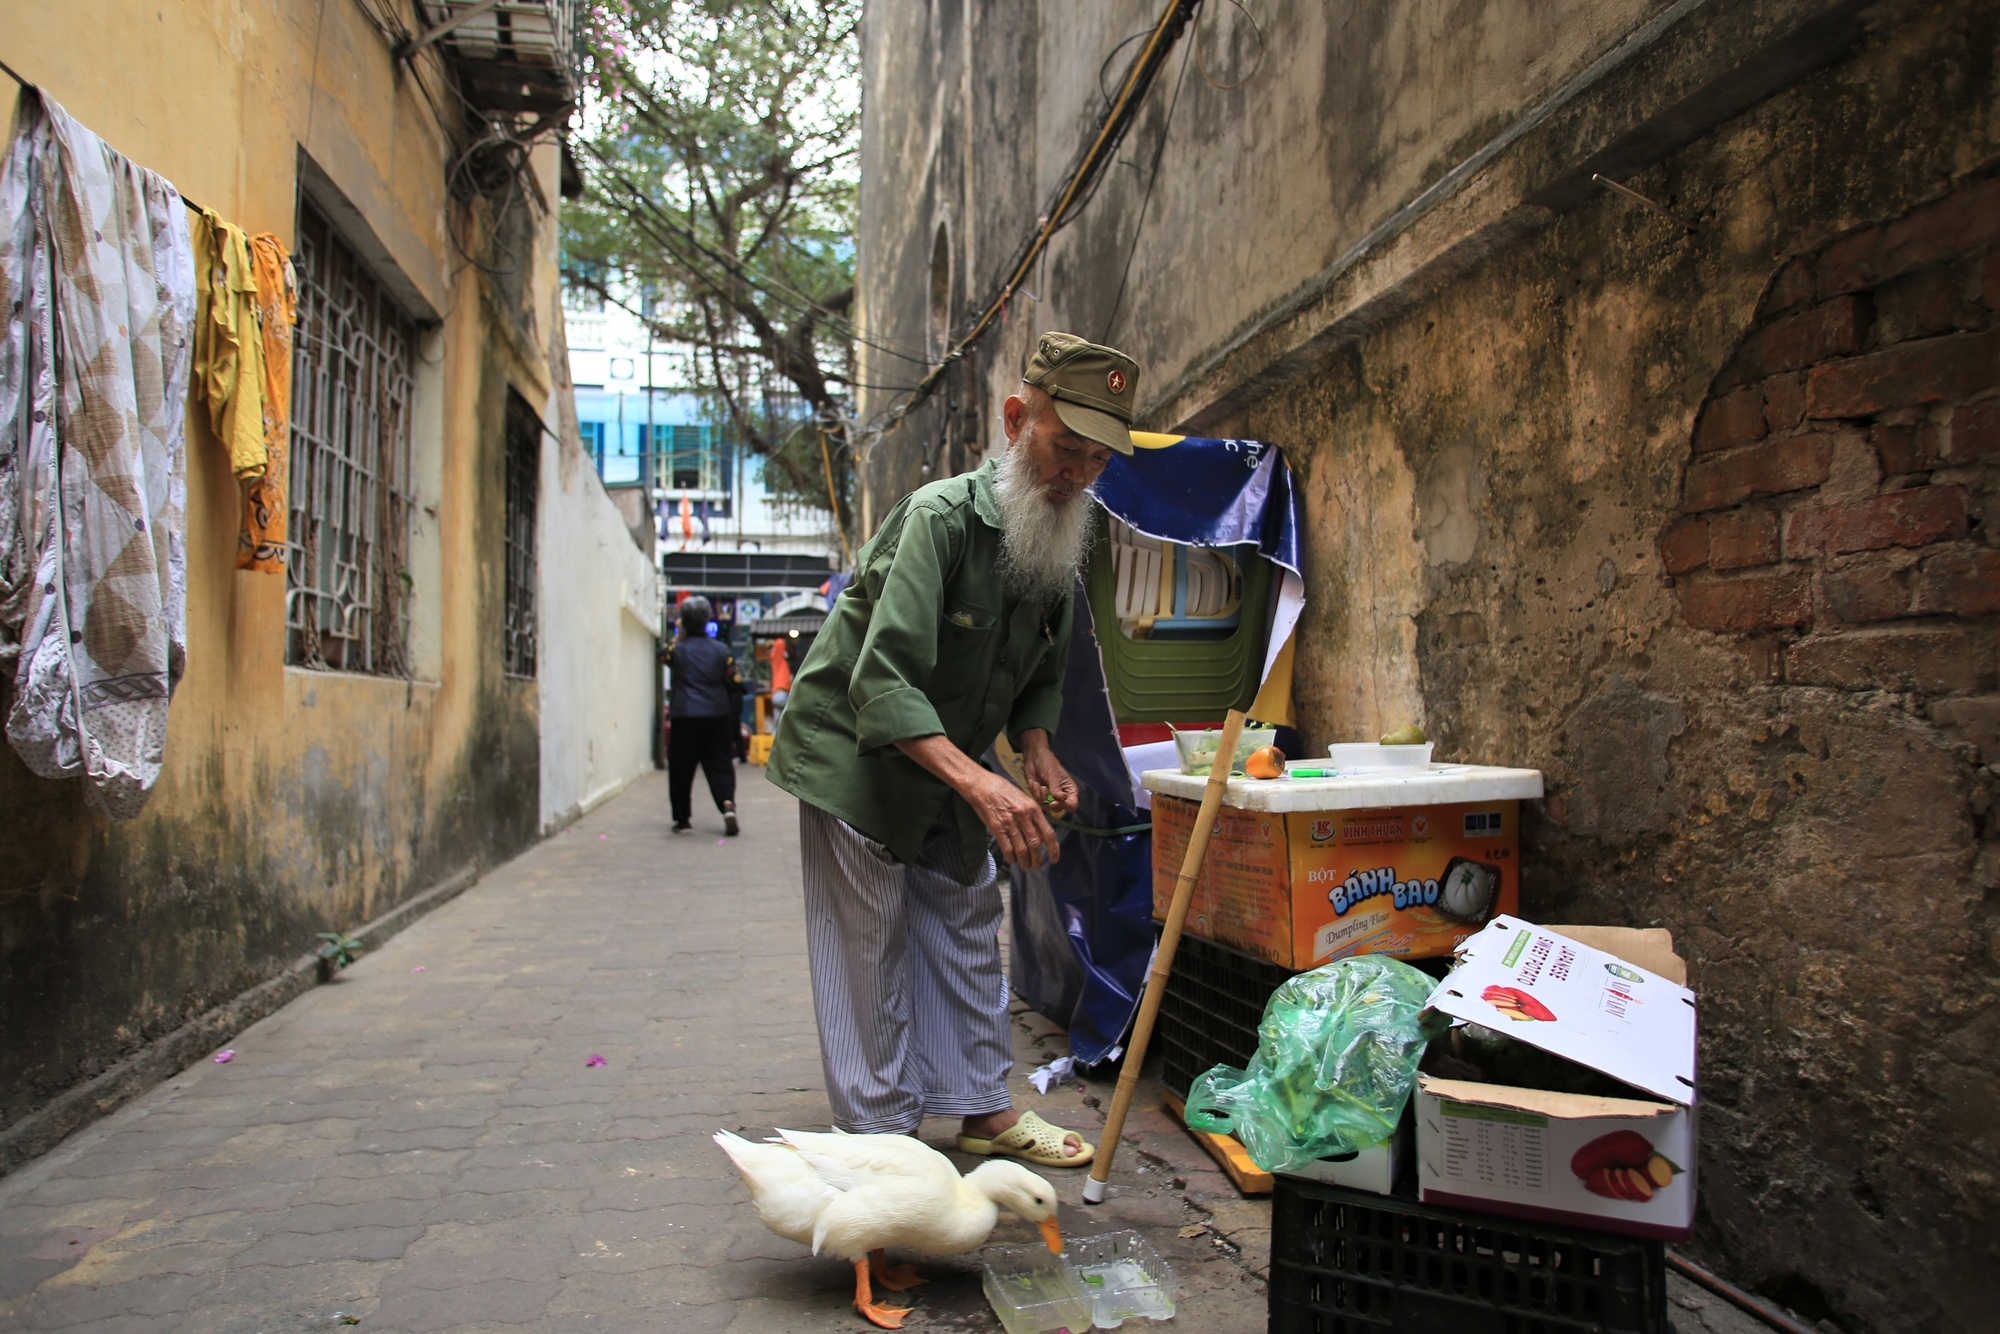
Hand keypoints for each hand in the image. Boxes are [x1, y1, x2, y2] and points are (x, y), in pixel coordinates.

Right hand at [894, 734, 1059, 869]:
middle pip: (1035, 844)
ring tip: (1026, 867)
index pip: (1048, 832)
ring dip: (1025, 861)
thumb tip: (1039, 836)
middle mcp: (1024, 816)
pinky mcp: (996, 828)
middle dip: (1038, 859)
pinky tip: (1013, 861)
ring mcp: (1010, 823)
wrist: (981, 785)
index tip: (1054, 859)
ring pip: (1022, 849)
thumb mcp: (1023, 798)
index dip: (1053, 848)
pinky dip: (1012, 858)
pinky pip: (1007, 848)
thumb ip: (1032, 816)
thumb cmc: (1003, 790)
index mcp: (1033, 808)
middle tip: (1037, 867)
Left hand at [1017, 729, 1077, 817]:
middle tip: (1042, 788)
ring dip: (1040, 796)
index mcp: (1069, 790)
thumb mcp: (1052, 774)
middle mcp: (1061, 796)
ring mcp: (1050, 797)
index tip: (1053, 802)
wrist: (1034, 758)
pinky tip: (1033, 782)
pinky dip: (1034, 792)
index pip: (1072, 805)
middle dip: (1048, 801)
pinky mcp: (1041, 796)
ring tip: (1037, 783)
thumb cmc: (1047, 763)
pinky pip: (1037, 801)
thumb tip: (1061, 798)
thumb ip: (1056, 788)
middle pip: (1058, 809)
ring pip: (1046, 807)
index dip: (1064, 806)